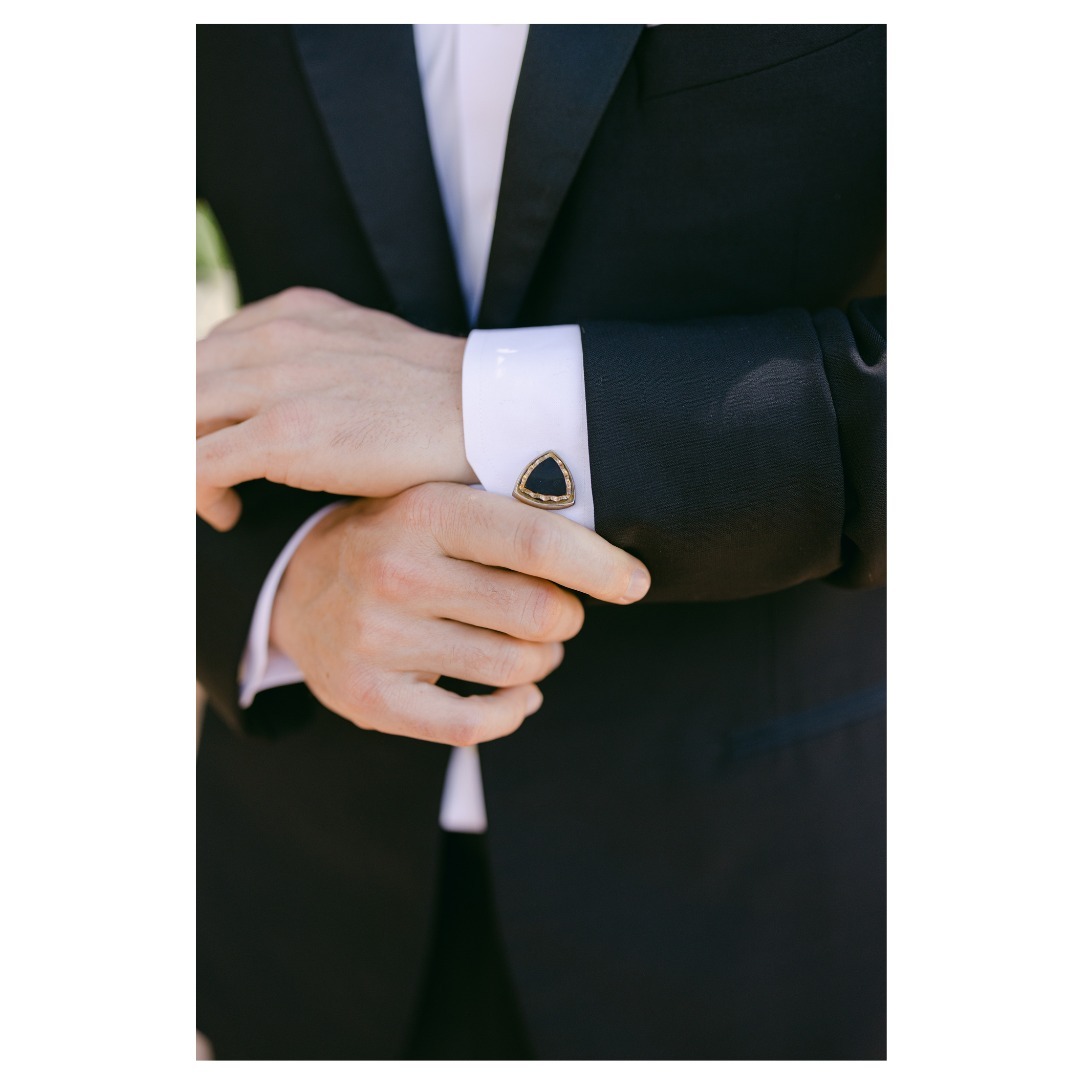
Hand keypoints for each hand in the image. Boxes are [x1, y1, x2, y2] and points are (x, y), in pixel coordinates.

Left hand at [196, 287, 477, 529]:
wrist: (483, 413)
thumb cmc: (436, 401)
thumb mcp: (364, 355)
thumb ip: (316, 365)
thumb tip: (296, 406)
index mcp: (289, 314)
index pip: (203, 353)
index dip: (198, 406)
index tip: (215, 445)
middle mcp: (271, 336)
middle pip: (177, 384)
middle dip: (178, 436)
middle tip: (202, 477)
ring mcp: (274, 382)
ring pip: (175, 421)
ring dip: (180, 464)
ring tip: (210, 497)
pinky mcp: (283, 433)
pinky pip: (195, 463)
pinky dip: (196, 493)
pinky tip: (227, 513)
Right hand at [271, 483, 650, 745]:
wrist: (298, 589)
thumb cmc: (398, 541)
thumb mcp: (441, 504)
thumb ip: (511, 518)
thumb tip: (609, 551)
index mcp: (424, 511)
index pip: (535, 542)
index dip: (599, 566)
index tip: (635, 583)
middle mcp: (395, 571)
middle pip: (537, 613)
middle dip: (566, 619)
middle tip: (556, 614)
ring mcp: (376, 638)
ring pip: (515, 667)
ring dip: (541, 662)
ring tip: (528, 647)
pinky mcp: (368, 698)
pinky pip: (473, 725)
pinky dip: (513, 711)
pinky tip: (518, 694)